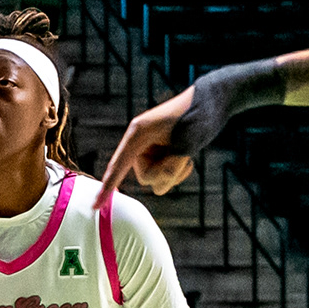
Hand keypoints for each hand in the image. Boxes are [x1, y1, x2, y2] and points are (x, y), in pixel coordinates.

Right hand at [105, 82, 228, 196]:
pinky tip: (187, 158)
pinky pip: (164, 175)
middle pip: (145, 177)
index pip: (118, 165)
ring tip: (186, 156)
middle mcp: (140, 141)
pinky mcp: (161, 153)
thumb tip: (159, 186)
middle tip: (182, 157)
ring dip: (173, 173)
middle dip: (165, 174)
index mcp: (137, 133)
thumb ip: (170, 167)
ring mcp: (151, 148)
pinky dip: (177, 171)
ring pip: (155, 178)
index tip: (96, 206)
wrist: (213, 101)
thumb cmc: (197, 116)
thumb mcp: (186, 143)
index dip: (107, 187)